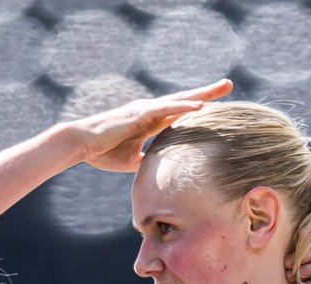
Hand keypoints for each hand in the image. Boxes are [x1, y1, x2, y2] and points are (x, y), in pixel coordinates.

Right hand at [69, 80, 232, 172]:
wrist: (82, 145)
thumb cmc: (103, 153)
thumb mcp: (132, 160)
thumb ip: (147, 160)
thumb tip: (160, 172)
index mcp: (149, 121)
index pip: (179, 113)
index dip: (198, 108)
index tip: (217, 105)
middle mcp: (150, 111)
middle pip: (185, 100)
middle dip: (208, 92)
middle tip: (229, 84)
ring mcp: (146, 110)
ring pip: (180, 99)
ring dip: (203, 93)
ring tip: (224, 87)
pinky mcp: (140, 113)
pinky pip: (167, 108)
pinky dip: (184, 106)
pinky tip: (202, 105)